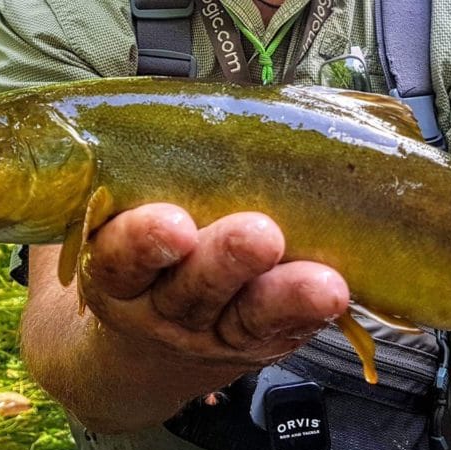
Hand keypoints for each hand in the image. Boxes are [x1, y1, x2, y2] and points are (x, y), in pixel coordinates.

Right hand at [22, 203, 347, 432]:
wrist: (142, 343)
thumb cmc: (141, 253)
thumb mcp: (120, 219)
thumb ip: (145, 174)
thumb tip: (202, 104)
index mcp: (115, 271)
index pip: (119, 258)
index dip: (142, 243)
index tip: (173, 225)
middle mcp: (161, 307)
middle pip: (190, 289)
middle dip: (226, 262)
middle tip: (260, 236)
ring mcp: (209, 331)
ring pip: (246, 316)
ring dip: (287, 295)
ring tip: (322, 283)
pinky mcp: (254, 344)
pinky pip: (283, 332)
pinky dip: (310, 314)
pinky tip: (335, 296)